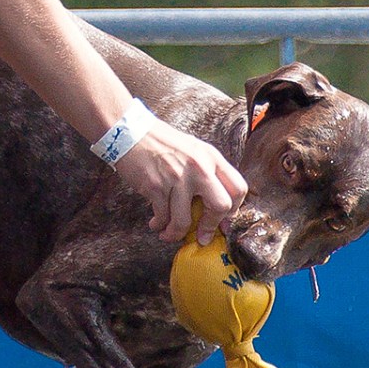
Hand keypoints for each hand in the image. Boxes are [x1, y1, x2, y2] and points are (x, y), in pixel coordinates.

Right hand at [113, 120, 247, 244]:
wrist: (130, 132)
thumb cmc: (161, 143)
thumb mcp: (193, 150)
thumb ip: (207, 172)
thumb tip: (214, 205)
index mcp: (211, 157)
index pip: (238, 188)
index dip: (234, 210)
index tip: (223, 221)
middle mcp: (199, 167)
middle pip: (220, 206)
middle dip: (211, 226)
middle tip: (202, 235)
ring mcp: (177, 177)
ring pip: (185, 220)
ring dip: (176, 233)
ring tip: (169, 234)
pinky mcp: (156, 186)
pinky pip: (163, 217)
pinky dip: (159, 225)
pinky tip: (156, 223)